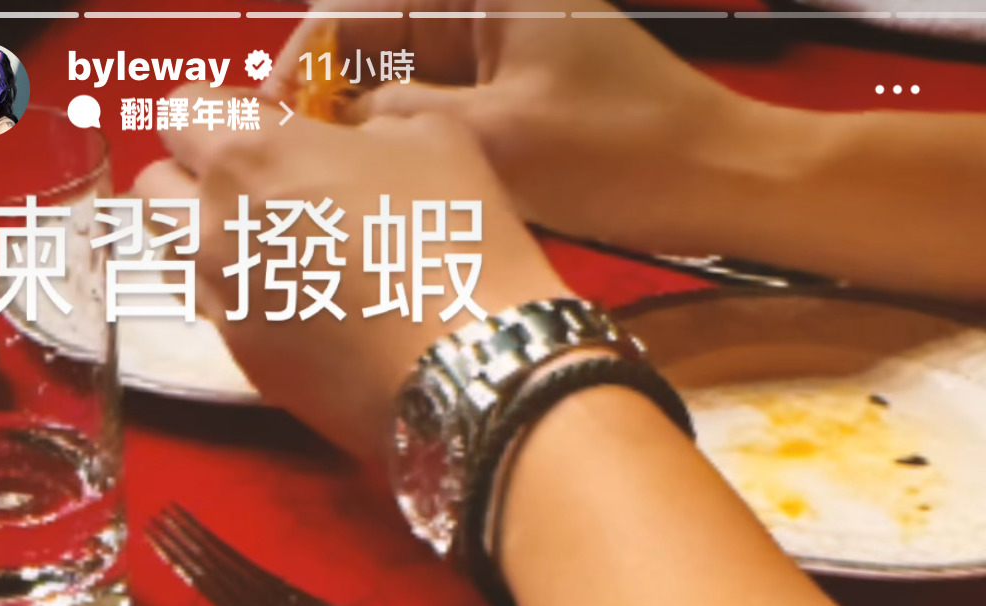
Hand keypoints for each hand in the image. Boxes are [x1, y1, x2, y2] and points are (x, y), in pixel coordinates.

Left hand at [139, 101, 567, 459]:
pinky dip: (243, 304)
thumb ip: (370, 122)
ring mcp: (227, 307)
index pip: (181, 113)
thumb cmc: (458, 245)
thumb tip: (354, 137)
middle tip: (253, 188)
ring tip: (267, 250)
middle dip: (191, 179)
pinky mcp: (250, 367)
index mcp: (249, 157)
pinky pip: (219, 319)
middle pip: (153, 190)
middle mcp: (216, 232)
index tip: (266, 127)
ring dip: (205, 245)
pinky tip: (300, 307)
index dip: (223, 113)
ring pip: (172, 260)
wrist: (471, 370)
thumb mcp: (433, 138)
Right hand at [270, 0, 761, 256]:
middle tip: (290, 179)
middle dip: (330, 114)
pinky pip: (445, 123)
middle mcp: (490, 7)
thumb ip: (399, 123)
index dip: (298, 74)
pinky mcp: (526, 104)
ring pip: (405, 94)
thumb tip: (325, 130)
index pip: (352, 13)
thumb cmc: (630, 153)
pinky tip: (396, 205)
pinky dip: (417, 159)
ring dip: (373, 145)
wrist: (724, 188)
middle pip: (372, 52)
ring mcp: (508, 55)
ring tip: (336, 201)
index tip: (260, 128)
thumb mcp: (495, 138)